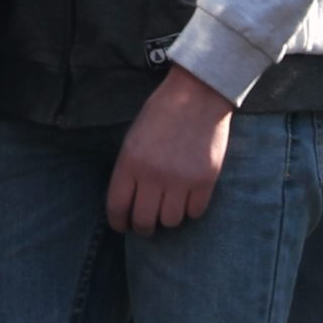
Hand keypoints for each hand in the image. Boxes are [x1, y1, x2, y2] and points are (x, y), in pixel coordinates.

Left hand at [106, 64, 234, 235]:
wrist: (198, 94)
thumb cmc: (162, 113)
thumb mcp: (134, 137)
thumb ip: (129, 170)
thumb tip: (128, 203)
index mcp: (130, 162)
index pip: (117, 208)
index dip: (119, 223)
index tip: (123, 226)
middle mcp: (153, 175)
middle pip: (144, 222)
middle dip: (143, 227)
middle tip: (147, 224)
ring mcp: (181, 180)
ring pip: (170, 221)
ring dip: (169, 217)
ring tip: (170, 204)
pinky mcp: (205, 181)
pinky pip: (195, 212)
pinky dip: (191, 209)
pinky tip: (189, 196)